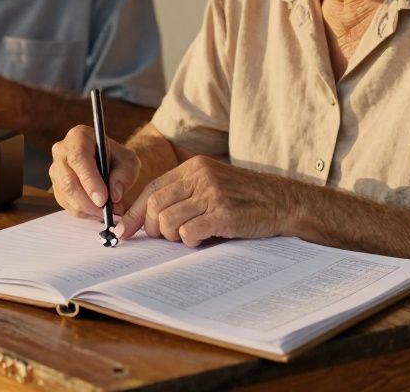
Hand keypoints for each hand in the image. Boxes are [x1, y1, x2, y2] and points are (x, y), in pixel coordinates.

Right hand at [49, 124, 140, 217]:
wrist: (107, 163)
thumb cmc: (116, 159)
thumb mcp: (128, 162)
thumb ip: (124, 176)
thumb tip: (114, 195)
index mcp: (78, 137)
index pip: (78, 158)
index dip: (89, 180)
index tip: (103, 199)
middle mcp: (61, 151)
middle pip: (68, 180)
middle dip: (89, 201)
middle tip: (107, 211)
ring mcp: (56, 170)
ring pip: (66, 196)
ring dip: (88, 209)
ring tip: (108, 211)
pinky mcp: (56, 187)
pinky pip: (66, 205)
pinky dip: (84, 212)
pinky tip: (98, 210)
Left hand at [116, 157, 293, 247]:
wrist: (284, 202)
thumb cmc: (247, 198)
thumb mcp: (213, 185)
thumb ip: (186, 194)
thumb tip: (149, 219)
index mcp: (195, 168)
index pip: (152, 188)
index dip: (135, 212)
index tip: (125, 230)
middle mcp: (201, 177)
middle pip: (155, 205)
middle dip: (152, 227)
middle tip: (163, 237)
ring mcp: (213, 194)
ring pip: (168, 221)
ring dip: (172, 236)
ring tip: (188, 237)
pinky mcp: (224, 214)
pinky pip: (189, 232)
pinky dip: (190, 241)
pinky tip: (203, 239)